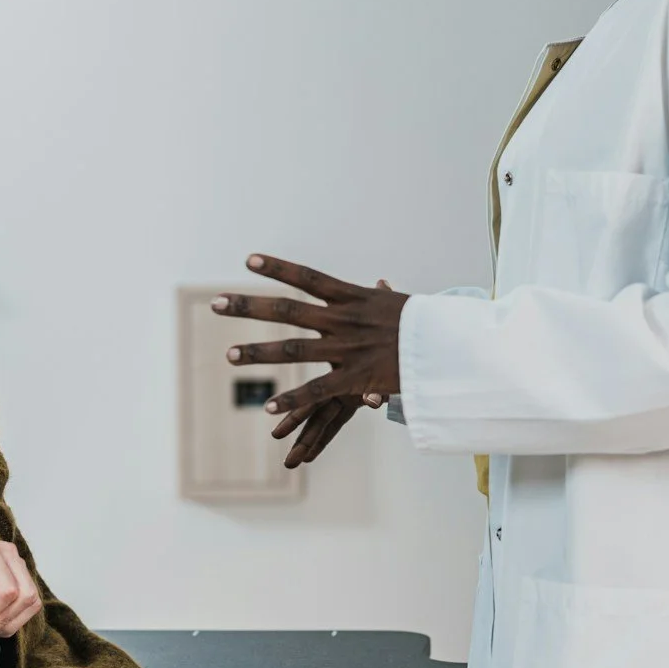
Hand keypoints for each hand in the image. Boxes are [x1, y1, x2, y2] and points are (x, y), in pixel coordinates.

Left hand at [213, 258, 406, 468]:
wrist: (452, 347)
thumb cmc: (426, 325)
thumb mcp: (401, 304)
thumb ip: (382, 296)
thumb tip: (381, 283)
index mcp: (354, 296)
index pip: (308, 277)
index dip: (277, 268)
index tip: (247, 261)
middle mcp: (345, 319)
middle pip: (288, 309)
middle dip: (250, 306)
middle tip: (216, 304)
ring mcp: (348, 348)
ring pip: (294, 349)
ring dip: (259, 352)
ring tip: (229, 355)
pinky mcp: (356, 377)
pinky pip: (318, 389)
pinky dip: (293, 399)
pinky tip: (268, 407)